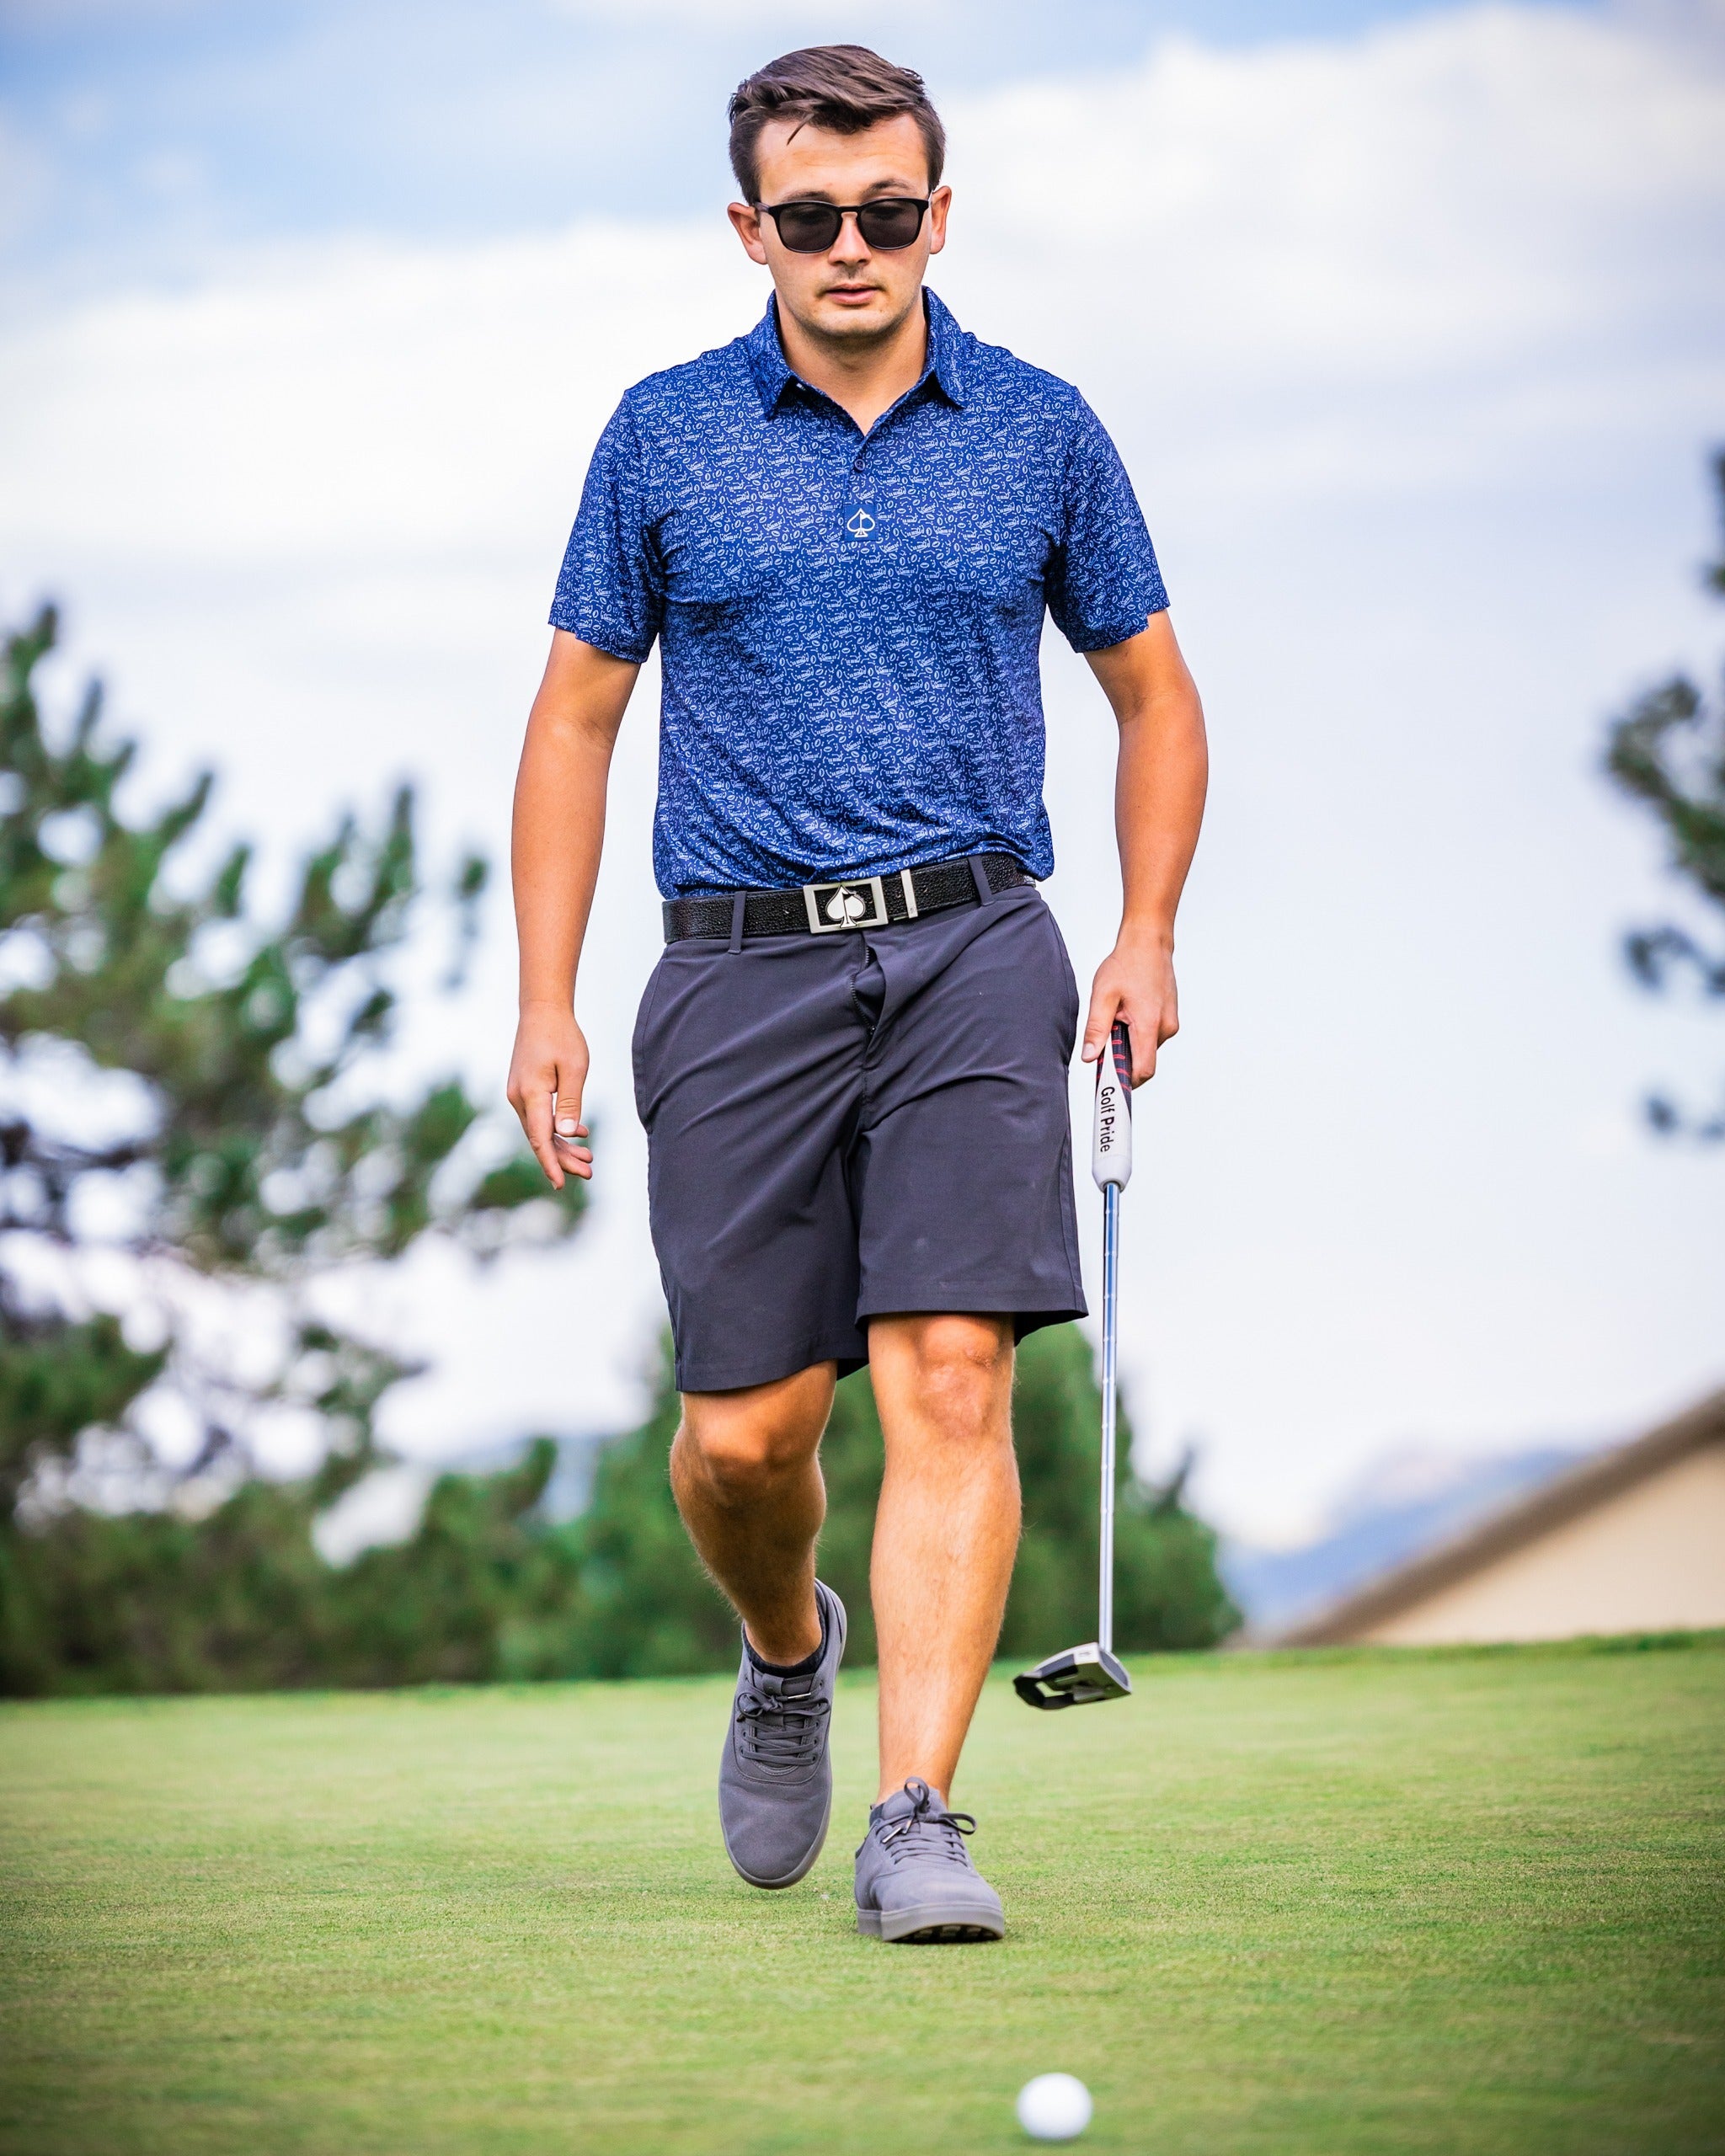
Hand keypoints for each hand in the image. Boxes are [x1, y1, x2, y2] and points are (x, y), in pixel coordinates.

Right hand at [506, 999, 592, 1186]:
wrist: (542, 1011)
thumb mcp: (575, 1069)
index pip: (540, 1138)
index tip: (561, 1184)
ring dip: (562, 1145)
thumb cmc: (562, 1036)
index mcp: (531, 1094)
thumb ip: (571, 1102)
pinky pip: (539, 1117)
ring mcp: (519, 1094)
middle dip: (563, 1159)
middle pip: (540, 1138)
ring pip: (539, 1130)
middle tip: (589, 1172)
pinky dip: (556, 1129)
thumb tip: (567, 1133)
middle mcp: (519, 1098)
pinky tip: (577, 1134)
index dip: (551, 1163)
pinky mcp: (524, 1090)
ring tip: (588, 1159)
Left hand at [1081, 932, 1178, 1085]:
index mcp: (1149, 1025)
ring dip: (1130, 1043)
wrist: (1149, 942)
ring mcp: (1170, 1023)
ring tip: (1118, 1017)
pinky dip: (1137, 1033)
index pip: (1143, 1071)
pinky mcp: (1169, 1018)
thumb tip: (1090, 1057)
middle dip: (1123, 1059)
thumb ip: (1096, 1029)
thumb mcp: (1103, 996)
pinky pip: (1151, 1037)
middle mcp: (1165, 1028)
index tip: (1109, 1083)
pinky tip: (1127, 1013)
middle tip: (1105, 1041)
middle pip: (1143, 1062)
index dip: (1125, 1082)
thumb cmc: (1126, 965)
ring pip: (1146, 1049)